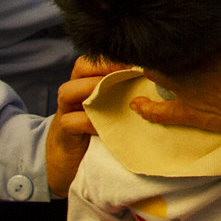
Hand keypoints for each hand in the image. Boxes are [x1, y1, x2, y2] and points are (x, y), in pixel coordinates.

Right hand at [46, 55, 126, 196]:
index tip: (136, 59)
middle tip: (127, 69)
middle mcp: (73, 94)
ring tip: (110, 90)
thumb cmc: (94, 132)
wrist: (66, 163)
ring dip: (90, 88)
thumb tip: (159, 88)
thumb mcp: (110, 111)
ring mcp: (64, 112)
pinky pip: (70, 121)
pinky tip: (103, 126)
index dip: (112, 57)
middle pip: (80, 68)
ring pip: (67, 91)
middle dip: (102, 66)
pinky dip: (86, 121)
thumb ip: (124, 97)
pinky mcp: (62, 133)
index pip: (93, 60)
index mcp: (86, 84)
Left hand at [132, 2, 220, 141]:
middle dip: (159, 38)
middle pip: (163, 45)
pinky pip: (163, 112)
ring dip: (152, 66)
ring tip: (147, 58)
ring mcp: (183, 90)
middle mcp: (184, 61)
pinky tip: (136, 105)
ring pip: (157, 74)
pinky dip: (149, 109)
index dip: (169, 12)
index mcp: (202, 40)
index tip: (163, 1)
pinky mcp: (190, 112)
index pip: (176, 21)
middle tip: (156, 28)